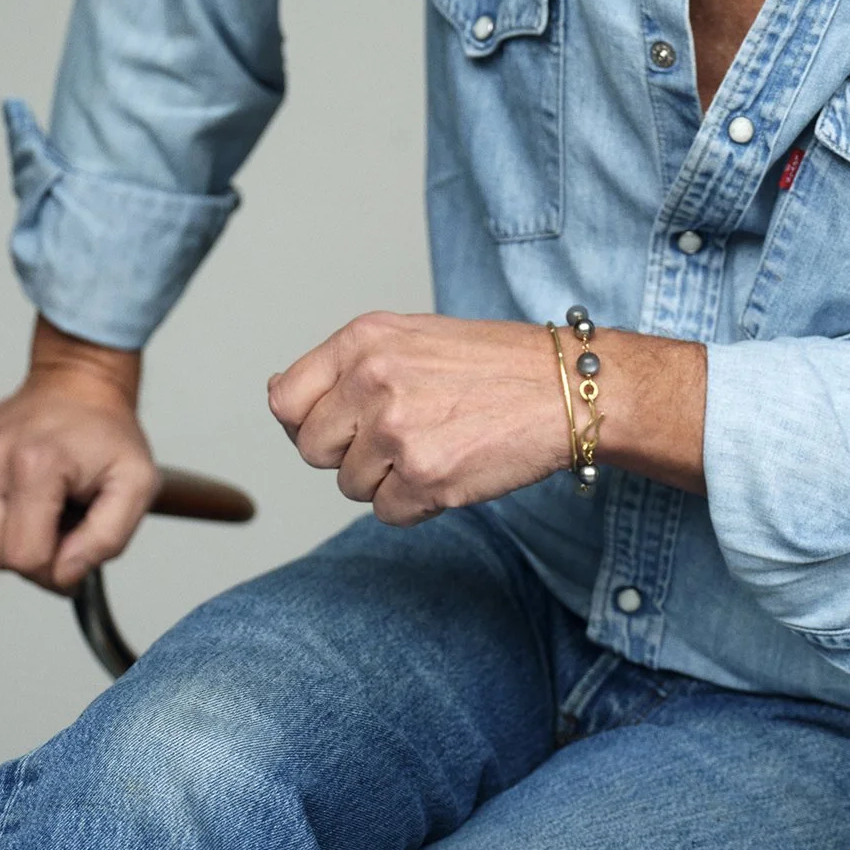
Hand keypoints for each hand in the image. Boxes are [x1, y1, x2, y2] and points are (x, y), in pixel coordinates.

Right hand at [0, 318, 157, 589]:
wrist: (78, 384)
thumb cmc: (107, 435)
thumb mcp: (137, 485)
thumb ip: (107, 539)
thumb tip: (63, 575)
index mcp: (35, 464)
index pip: (24, 558)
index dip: (54, 564)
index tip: (75, 536)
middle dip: (29, 554)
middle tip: (59, 521)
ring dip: (9, 535)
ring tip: (40, 501)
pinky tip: (18, 491)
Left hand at [268, 312, 708, 524]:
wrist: (566, 389)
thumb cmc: (494, 364)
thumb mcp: (411, 337)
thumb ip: (349, 366)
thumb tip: (283, 401)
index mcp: (363, 340)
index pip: (284, 400)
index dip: (304, 423)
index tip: (335, 428)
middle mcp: (372, 381)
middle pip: (312, 449)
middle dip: (348, 454)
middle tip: (398, 439)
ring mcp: (397, 432)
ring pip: (350, 485)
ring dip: (387, 480)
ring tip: (435, 446)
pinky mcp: (426, 478)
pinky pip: (387, 512)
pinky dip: (415, 504)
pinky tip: (450, 470)